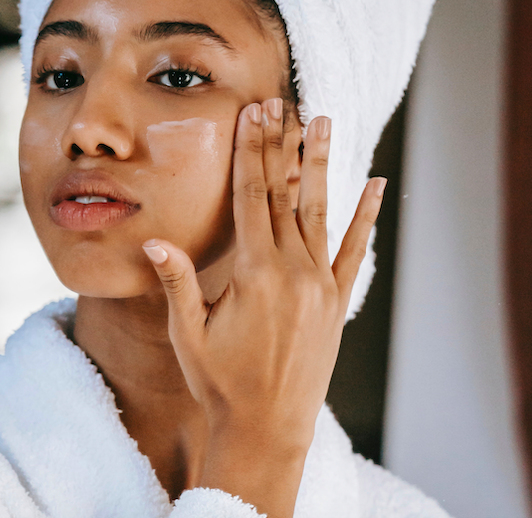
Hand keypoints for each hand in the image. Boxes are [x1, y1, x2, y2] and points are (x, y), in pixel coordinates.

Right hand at [142, 99, 384, 517]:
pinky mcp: (337, 302)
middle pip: (284, 194)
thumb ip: (177, 284)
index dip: (251, 153)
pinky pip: (353, 251)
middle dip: (280, 145)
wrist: (268, 430)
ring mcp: (321, 285)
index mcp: (256, 274)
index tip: (253, 114)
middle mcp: (294, 272)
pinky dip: (364, 217)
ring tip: (324, 122)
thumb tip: (156, 241)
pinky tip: (375, 185)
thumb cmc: (220, 383)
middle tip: (280, 102)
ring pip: (320, 211)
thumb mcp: (188, 335)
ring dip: (321, 164)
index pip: (252, 198)